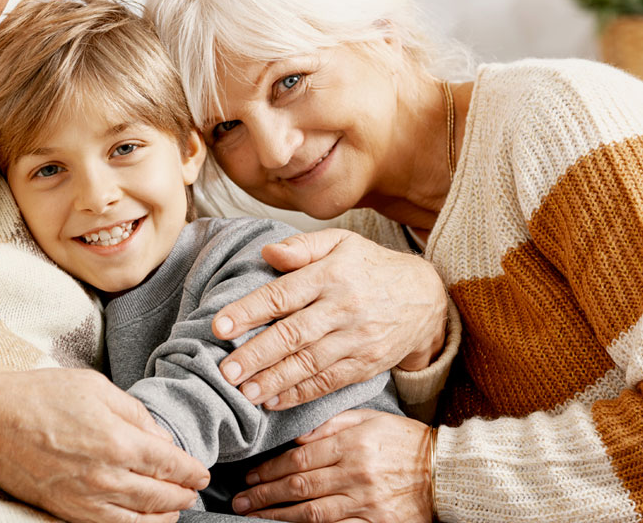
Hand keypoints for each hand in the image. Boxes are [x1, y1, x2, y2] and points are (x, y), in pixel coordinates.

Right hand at [0, 368, 210, 522]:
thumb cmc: (42, 395)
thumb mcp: (97, 387)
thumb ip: (134, 412)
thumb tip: (160, 436)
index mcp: (119, 440)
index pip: (170, 464)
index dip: (190, 471)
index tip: (201, 473)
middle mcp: (108, 475)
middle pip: (160, 496)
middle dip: (182, 495)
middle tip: (193, 490)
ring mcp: (87, 498)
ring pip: (140, 519)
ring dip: (164, 516)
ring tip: (175, 509)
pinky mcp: (68, 511)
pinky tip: (142, 522)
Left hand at [212, 229, 447, 408]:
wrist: (424, 297)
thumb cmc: (369, 266)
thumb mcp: (340, 243)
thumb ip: (301, 247)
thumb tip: (267, 252)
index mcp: (331, 275)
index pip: (283, 294)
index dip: (249, 311)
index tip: (220, 327)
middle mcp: (343, 308)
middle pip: (293, 335)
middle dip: (255, 355)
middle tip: (224, 371)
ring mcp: (356, 339)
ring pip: (309, 364)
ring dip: (273, 381)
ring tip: (244, 392)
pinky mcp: (366, 364)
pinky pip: (329, 382)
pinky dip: (300, 395)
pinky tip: (274, 401)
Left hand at [234, 409, 432, 521]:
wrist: (446, 472)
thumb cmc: (405, 441)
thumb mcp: (369, 418)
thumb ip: (332, 424)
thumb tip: (297, 433)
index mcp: (351, 444)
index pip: (299, 459)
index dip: (270, 469)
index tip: (250, 475)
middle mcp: (355, 474)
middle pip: (300, 487)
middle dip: (265, 494)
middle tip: (241, 499)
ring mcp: (366, 503)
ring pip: (312, 513)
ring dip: (279, 516)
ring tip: (254, 517)